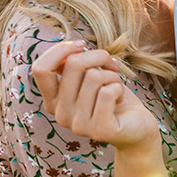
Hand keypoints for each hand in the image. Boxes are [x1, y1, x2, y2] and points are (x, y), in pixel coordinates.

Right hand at [29, 40, 160, 149]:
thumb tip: (72, 48)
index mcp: (52, 100)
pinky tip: (120, 99)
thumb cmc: (111, 96)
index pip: (40, 68)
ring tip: (115, 86)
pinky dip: (119, 88)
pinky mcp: (99, 131)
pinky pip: (107, 92)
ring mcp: (78, 125)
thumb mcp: (88, 76)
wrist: (136, 126)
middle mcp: (60, 115)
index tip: (81, 45)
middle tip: (110, 64)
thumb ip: (73, 65)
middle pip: (72, 65)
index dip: (60, 50)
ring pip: (93, 77)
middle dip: (98, 56)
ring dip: (112, 75)